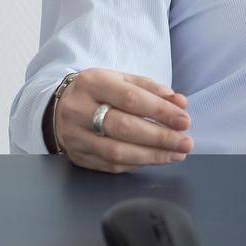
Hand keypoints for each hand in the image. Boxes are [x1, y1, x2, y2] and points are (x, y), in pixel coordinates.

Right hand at [55, 69, 193, 172]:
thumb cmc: (98, 92)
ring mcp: (76, 136)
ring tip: (176, 154)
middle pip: (124, 128)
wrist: (59, 107)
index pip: (131, 99)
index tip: (184, 120)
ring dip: (152, 155)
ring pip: (117, 152)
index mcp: (93, 83)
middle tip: (185, 142)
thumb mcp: (122, 79)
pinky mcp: (78, 157)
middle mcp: (79, 110)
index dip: (160, 111)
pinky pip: (111, 165)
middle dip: (160, 137)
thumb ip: (151, 89)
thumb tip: (180, 103)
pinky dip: (138, 163)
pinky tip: (156, 159)